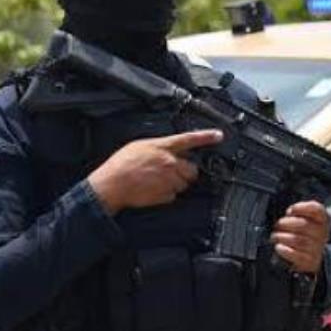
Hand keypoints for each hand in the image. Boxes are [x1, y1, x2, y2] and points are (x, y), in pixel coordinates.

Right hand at [88, 130, 222, 214]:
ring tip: (156, 181)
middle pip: (192, 169)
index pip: (189, 139)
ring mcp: (170, 180)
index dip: (206, 137)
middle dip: (185, 171)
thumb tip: (168, 150)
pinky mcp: (167, 195)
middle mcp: (169, 162)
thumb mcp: (138, 147)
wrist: (111, 185)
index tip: (218, 135)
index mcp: (162, 147)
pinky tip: (152, 189)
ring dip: (175, 183)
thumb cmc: (120, 166)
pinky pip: (173, 195)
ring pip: (184, 183)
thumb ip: (158, 148)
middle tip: (170, 172)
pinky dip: (166, 194)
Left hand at [271, 201, 330, 273]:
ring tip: (275, 237)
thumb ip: (299, 212)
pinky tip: (278, 247)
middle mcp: (322, 233)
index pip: (316, 209)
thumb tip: (290, 213)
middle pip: (303, 225)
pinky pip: (296, 255)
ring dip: (282, 237)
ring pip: (297, 240)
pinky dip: (285, 250)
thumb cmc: (306, 233)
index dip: (302, 207)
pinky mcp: (309, 261)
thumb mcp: (307, 219)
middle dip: (286, 223)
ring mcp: (317, 248)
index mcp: (323, 220)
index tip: (290, 210)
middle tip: (278, 225)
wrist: (314, 256)